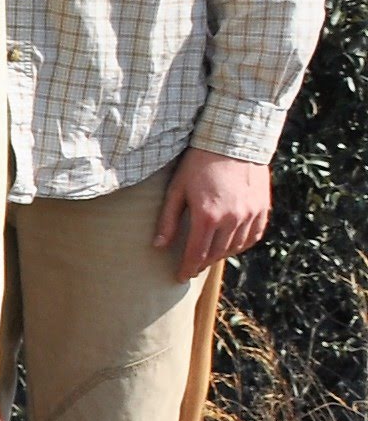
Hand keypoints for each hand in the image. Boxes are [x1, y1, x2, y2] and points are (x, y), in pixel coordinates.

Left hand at [154, 148, 270, 280]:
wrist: (232, 143)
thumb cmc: (198, 165)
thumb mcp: (176, 190)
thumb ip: (168, 220)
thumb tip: (158, 246)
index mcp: (207, 216)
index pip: (196, 253)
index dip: (187, 268)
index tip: (180, 277)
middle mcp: (232, 219)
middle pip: (216, 253)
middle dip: (202, 263)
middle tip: (192, 267)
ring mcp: (250, 214)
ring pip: (236, 247)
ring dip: (221, 255)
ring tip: (209, 255)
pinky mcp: (262, 208)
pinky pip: (253, 236)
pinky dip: (242, 244)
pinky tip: (231, 245)